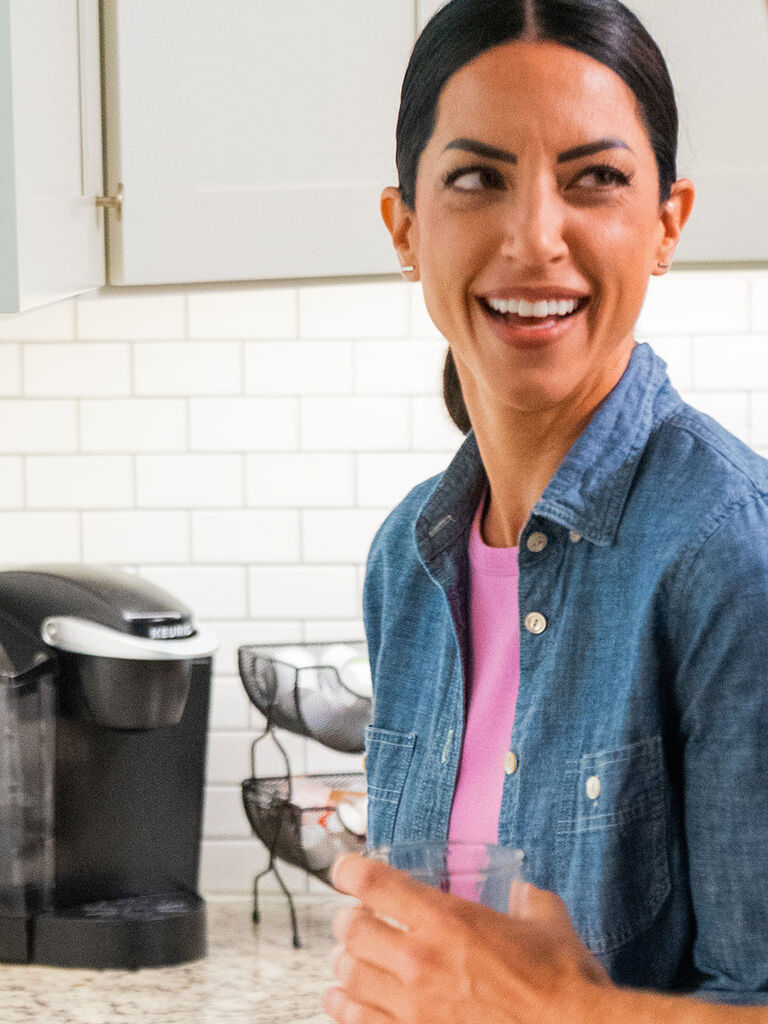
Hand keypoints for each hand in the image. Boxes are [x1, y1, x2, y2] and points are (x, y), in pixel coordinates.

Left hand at [323, 852, 611, 1023]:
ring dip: (343, 964)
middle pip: (351, 929)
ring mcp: (413, 1006)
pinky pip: (360, 1022)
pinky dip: (345, 1010)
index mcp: (448, 920)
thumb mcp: (548, 925)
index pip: (374, 882)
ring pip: (349, 977)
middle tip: (352, 920)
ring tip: (346, 961)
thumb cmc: (561, 986)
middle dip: (346, 921)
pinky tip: (343, 1004)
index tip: (345, 870)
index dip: (349, 871)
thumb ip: (528, 901)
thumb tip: (521, 893)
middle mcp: (421, 959)